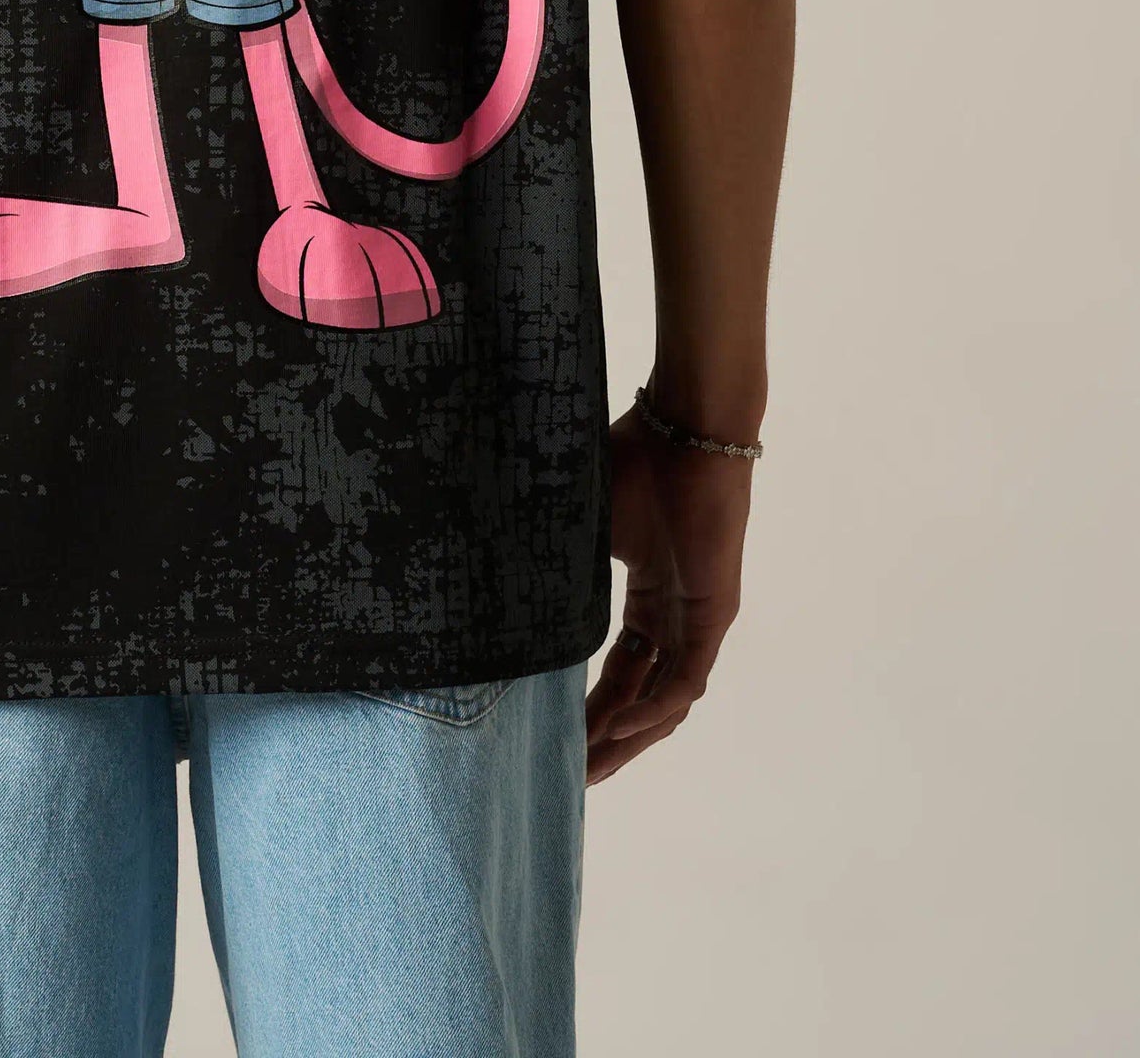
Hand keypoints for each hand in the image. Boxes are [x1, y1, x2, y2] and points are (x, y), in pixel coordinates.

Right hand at [585, 407, 752, 782]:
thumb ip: (561, 562)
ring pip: (665, 702)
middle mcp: (675, 617)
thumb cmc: (636, 458)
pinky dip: (651, 708)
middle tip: (570, 777)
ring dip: (629, 738)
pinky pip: (683, 680)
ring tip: (589, 768)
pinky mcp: (712, 614)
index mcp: (649, 596)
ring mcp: (696, 619)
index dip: (591, 710)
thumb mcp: (584, 523)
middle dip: (606, 739)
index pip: (621, 672)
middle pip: (641, 699)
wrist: (684, 428)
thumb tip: (493, 574)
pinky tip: (616, 727)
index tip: (556, 741)